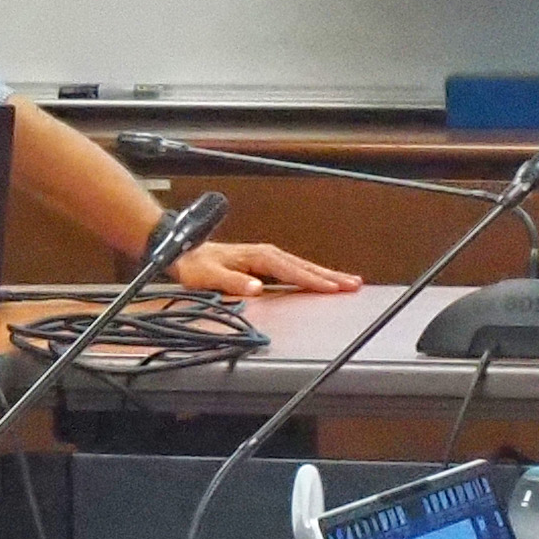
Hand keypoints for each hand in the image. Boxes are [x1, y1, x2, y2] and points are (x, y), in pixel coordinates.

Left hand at [170, 240, 361, 298]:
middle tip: (354, 284)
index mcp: (259, 256)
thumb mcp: (209, 276)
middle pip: (304, 266)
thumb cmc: (196, 265)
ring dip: (325, 274)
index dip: (312, 280)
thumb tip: (256, 287)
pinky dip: (311, 275)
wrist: (184, 251)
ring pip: (302, 266)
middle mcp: (266, 254)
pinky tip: (321, 281)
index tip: (332, 288)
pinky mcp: (265, 263)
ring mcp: (267, 257)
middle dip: (330, 275)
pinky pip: (294, 269)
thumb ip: (233, 282)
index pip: (292, 271)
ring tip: (348, 282)